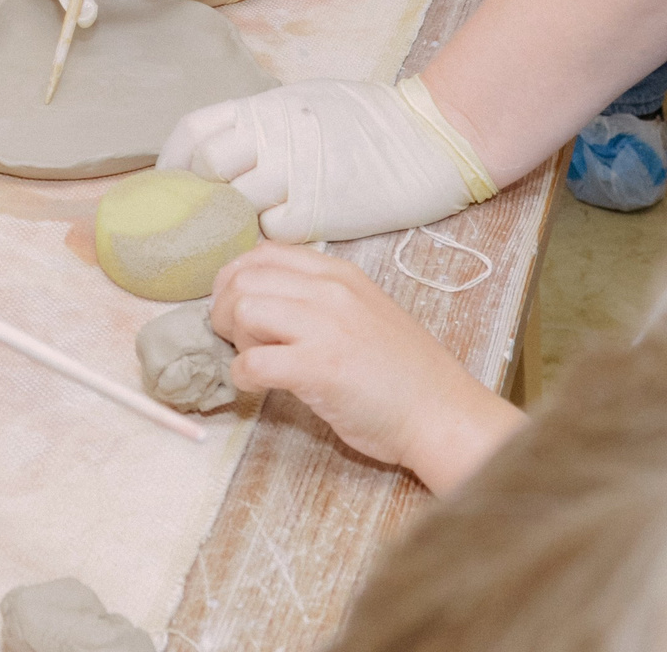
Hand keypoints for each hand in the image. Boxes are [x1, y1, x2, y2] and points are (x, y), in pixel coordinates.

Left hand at [159, 78, 487, 241]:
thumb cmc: (373, 122)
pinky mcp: (318, 211)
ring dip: (230, 228)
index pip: (196, 131)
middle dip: (198, 198)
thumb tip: (228, 148)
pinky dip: (268, 244)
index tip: (170, 185)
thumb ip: (266, 125)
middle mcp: (275, 134)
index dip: (175, 162)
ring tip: (234, 243)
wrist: (432, 141)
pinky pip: (273, 234)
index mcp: (268, 106)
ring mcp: (295, 173)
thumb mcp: (308, 104)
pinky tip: (275, 246)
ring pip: (236, 206)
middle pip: (209, 169)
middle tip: (198, 223)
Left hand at [211, 244, 522, 492]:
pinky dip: (242, 376)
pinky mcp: (319, 369)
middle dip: (225, 310)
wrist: (441, 413)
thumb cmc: (402, 373)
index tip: (235, 307)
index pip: (264, 253)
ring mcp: (325, 327)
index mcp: (340, 274)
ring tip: (255, 361)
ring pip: (243, 311)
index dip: (236, 278)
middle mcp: (330, 291)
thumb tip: (262, 302)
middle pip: (244, 278)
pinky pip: (252, 362)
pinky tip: (258, 387)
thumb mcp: (363, 312)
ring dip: (235, 340)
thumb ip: (319, 299)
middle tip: (238, 340)